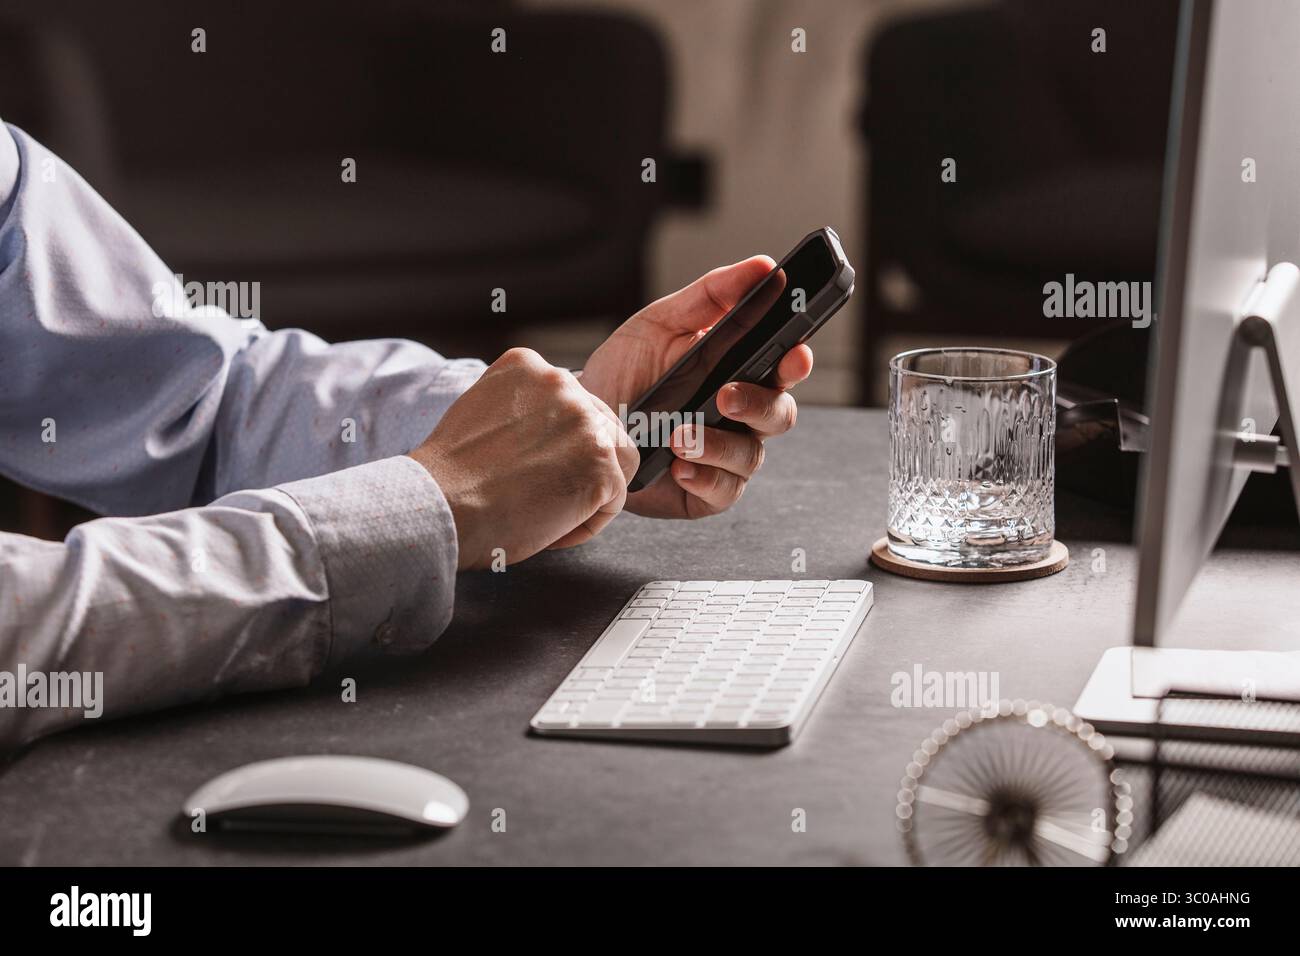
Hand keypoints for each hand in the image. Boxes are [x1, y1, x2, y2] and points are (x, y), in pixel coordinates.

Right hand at [409, 348, 638, 569]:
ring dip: (589, 490)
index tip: (535, 466)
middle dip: (580, 464)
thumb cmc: (451, 476)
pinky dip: (588, 521)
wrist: (441, 504)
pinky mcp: (601, 462)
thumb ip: (521, 409)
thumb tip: (549, 431)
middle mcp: (562, 382)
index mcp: (528, 365)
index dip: (558, 443)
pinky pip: (614, 499)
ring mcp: (585, 421)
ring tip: (548, 510)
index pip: (571, 402)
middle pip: (600, 427)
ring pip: (615, 461)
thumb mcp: (481, 411)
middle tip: (545, 493)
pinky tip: (551, 527)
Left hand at [580, 257, 813, 518]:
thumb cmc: (627, 370)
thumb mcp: (662, 323)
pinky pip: (723, 490)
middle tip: (726, 395)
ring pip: (751, 455)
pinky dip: (703, 476)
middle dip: (759, 404)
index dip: (796, 361)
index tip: (795, 353)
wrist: (583, 419)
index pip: (784, 366)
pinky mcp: (705, 492)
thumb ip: (711, 295)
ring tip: (680, 434)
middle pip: (779, 414)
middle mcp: (741, 417)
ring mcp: (725, 456)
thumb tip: (760, 266)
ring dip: (719, 444)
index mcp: (740, 371)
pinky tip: (678, 464)